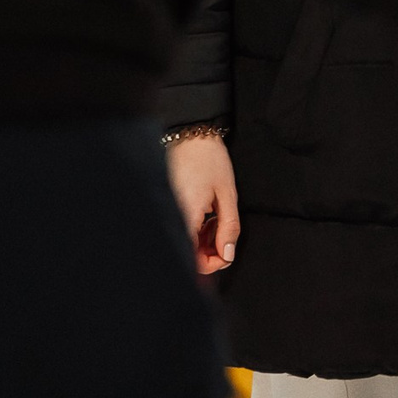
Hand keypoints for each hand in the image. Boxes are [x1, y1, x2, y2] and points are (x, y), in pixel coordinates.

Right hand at [165, 132, 238, 274]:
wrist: (189, 134)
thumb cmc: (208, 158)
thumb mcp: (227, 193)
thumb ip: (229, 227)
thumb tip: (227, 254)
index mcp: (186, 218)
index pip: (194, 262)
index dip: (214, 263)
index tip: (227, 250)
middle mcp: (173, 217)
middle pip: (188, 255)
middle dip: (210, 250)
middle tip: (222, 229)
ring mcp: (169, 212)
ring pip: (185, 243)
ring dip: (202, 240)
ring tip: (214, 218)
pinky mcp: (168, 207)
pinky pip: (181, 229)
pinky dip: (194, 229)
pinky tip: (204, 215)